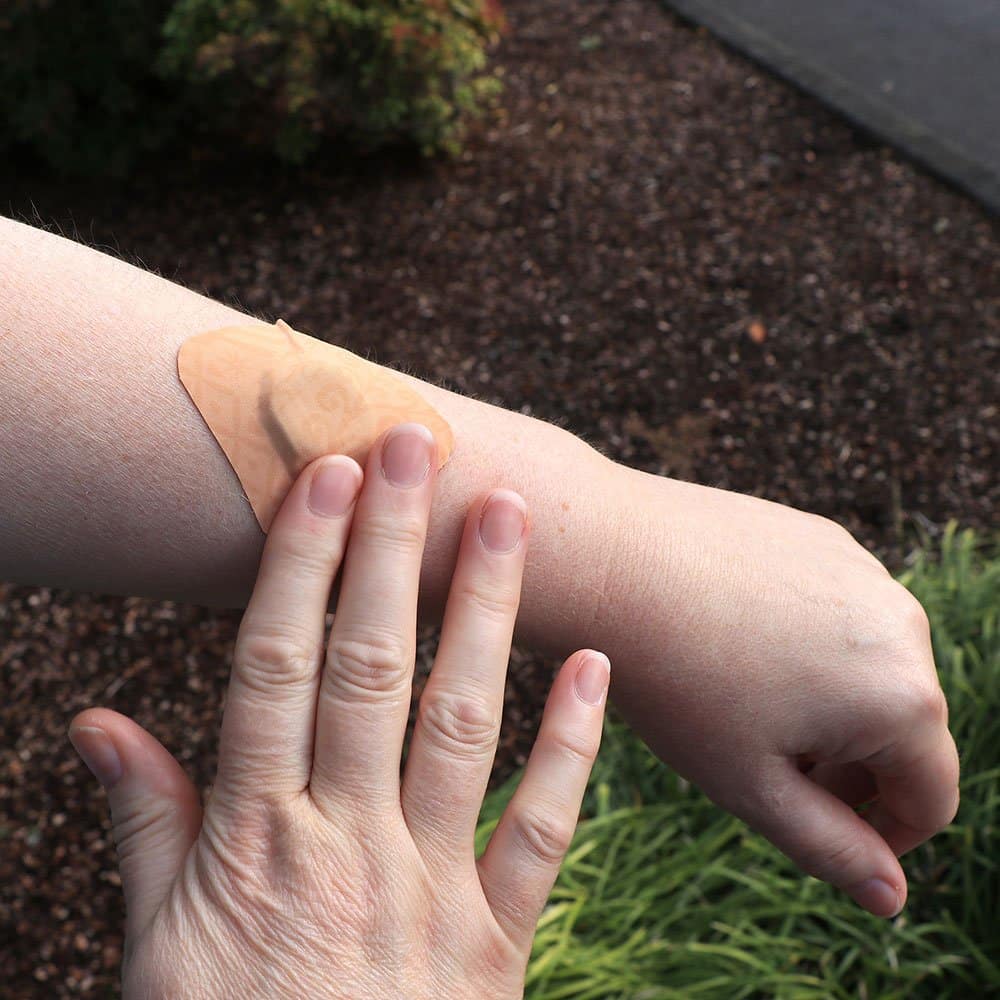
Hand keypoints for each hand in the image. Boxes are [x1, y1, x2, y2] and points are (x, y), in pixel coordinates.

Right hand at [68, 423, 608, 998]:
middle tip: (417, 449)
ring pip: (461, 723)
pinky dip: (571, 745)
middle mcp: (348, 842)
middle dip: (393, 551)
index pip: (277, 668)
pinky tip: (591, 663)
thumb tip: (94, 721)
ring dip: (486, 612)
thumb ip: (144, 825)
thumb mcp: (152, 946)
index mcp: (256, 837)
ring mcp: (432, 887)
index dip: (302, 566)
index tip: (327, 480)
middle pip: (371, 669)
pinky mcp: (498, 938)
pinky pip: (543, 830)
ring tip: (506, 515)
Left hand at [604, 469, 959, 917]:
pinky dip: (809, 639)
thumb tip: (893, 897)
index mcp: (902, 698)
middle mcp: (903, 624)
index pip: (931, 796)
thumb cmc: (674, 682)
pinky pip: (836, 608)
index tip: (825, 828)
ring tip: (749, 704)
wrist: (610, 561)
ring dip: (833, 699)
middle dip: (854, 763)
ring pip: (870, 664)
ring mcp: (861, 569)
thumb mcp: (752, 784)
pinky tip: (738, 643)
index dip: (885, 831)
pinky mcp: (820, 536)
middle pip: (906, 726)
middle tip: (772, 767)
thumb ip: (832, 849)